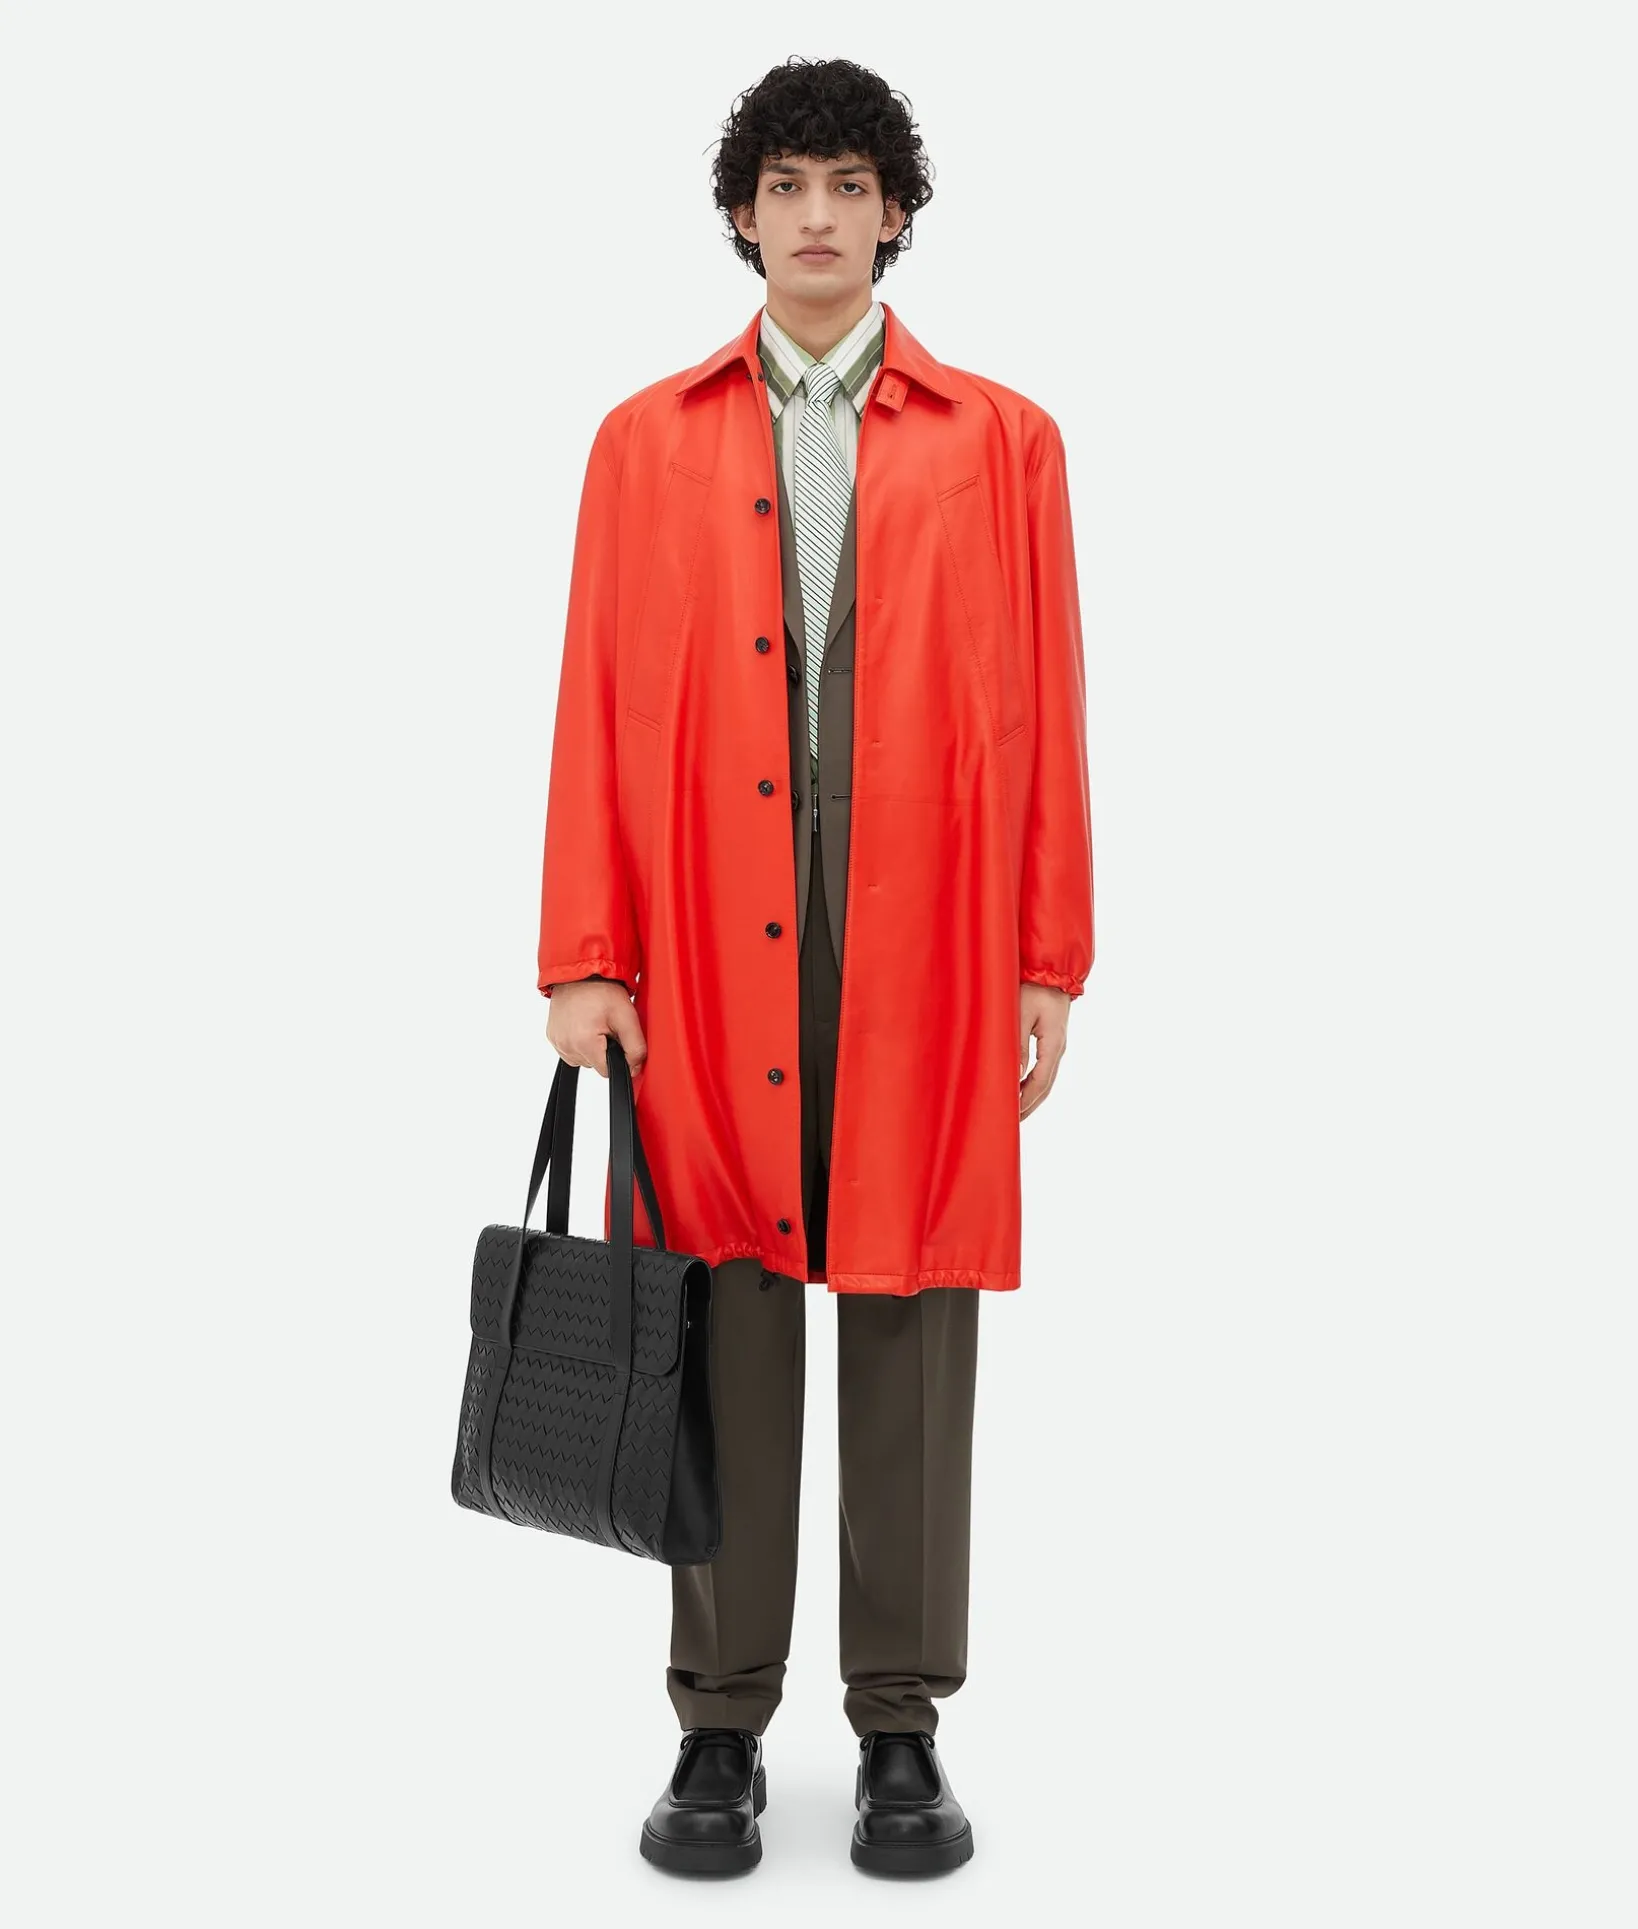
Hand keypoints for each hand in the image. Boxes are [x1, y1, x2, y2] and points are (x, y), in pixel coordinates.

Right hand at [546, 978, 647, 1078]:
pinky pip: (570, 1051)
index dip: (617, 1056)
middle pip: (594, 1065)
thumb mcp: (627, 1017)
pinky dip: (579, 1042)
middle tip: (606, 1025)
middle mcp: (566, 1045)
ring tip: (595, 1023)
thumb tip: (634, 1069)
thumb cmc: (601, 990)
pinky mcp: (552, 1037)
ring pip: (582, 1059)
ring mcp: (557, 1041)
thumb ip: (635, 1047)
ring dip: (591, 1046)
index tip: (617, 1036)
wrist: (580, 972)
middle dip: (604, 1049)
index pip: (607, 1071)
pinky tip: (584, 1025)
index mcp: (584, 1043)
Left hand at [1019, 983, 1070, 1120]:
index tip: (1013, 1113)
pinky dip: (1033, 1083)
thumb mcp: (1021, 1014)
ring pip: (1046, 1079)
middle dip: (1029, 1104)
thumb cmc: (1035, 988)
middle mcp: (1058, 1048)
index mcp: (1053, 1044)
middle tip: (1013, 1122)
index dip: (1026, 1099)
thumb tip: (1014, 1074)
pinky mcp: (1052, 1041)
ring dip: (1032, 1096)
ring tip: (1017, 1112)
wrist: (1053, 971)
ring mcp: (1057, 1046)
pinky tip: (1021, 1088)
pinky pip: (1044, 1069)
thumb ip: (1018, 1045)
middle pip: (1046, 1085)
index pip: (1040, 1081)